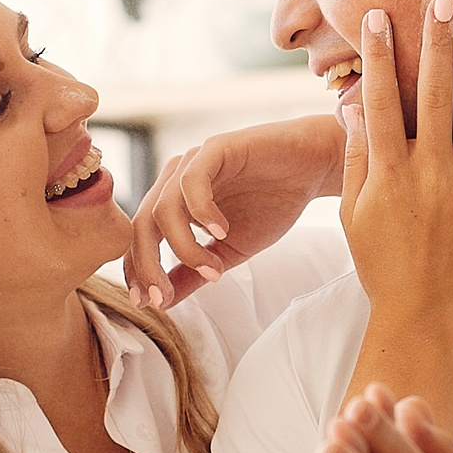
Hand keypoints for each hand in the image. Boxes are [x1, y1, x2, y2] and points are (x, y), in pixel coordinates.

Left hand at [122, 115, 346, 308]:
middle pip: (142, 225)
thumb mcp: (230, 251)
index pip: (141, 238)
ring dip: (183, 247)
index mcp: (173, 202)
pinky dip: (202, 212)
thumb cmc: (272, 204)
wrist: (313, 169)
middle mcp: (175, 180)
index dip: (139, 272)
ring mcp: (193, 162)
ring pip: (163, 209)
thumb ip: (195, 272)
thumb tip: (163, 303)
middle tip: (164, 295)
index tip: (151, 303)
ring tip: (214, 269)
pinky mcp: (216, 148)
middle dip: (148, 265)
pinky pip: (193, 181)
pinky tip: (221, 232)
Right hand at [338, 0, 452, 337]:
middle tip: (441, 1)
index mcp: (390, 172)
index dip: (378, 55)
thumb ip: (357, 158)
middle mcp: (431, 171)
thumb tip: (354, 108)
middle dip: (436, 43)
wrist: (424, 315)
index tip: (376, 17)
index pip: (381, 99)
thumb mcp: (354, 214)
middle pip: (434, 93)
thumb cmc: (383, 265)